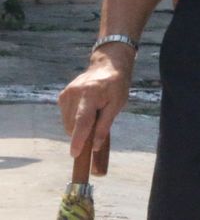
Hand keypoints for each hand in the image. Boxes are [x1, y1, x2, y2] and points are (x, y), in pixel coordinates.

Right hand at [59, 49, 131, 170]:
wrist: (107, 65)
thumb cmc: (116, 86)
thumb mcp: (117, 105)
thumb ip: (105, 126)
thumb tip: (95, 146)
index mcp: (91, 95)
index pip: (82, 121)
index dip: (78, 139)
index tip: (74, 153)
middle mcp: (75, 94)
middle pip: (73, 125)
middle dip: (82, 133)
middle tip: (96, 127)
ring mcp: (66, 94)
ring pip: (67, 123)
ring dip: (78, 126)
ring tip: (93, 113)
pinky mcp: (62, 95)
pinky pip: (65, 116)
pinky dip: (74, 119)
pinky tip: (85, 109)